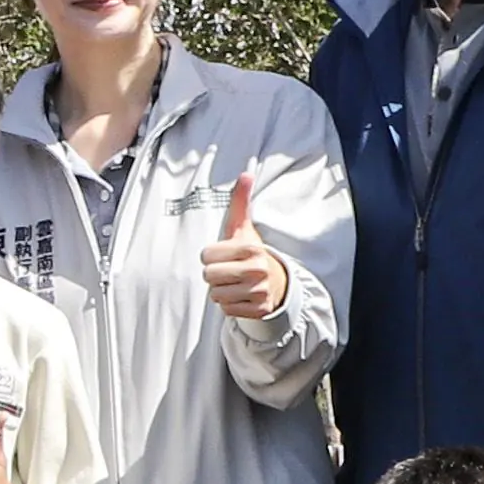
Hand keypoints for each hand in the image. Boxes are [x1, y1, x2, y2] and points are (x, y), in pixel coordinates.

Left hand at [198, 169, 288, 322]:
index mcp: (250, 248)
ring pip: (215, 294)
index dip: (211, 256)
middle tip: (229, 270)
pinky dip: (230, 305)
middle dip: (215, 274)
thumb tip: (246, 174)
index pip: (206, 256)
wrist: (276, 282)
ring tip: (236, 282)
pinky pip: (226, 310)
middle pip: (209, 276)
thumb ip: (240, 202)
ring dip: (221, 290)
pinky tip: (242, 295)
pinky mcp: (258, 309)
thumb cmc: (251, 252)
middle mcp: (257, 270)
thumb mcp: (244, 227)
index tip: (225, 254)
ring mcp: (258, 291)